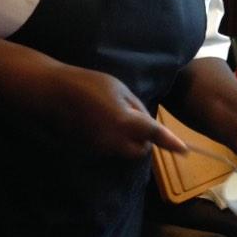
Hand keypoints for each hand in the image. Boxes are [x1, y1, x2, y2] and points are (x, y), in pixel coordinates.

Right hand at [34, 66, 183, 159]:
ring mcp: (100, 149)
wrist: (52, 94)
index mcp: (126, 122)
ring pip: (124, 152)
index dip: (171, 143)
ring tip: (115, 118)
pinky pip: (109, 150)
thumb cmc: (87, 84)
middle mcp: (115, 141)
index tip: (184, 150)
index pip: (155, 135)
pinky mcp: (88, 151)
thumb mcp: (119, 88)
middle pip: (140, 151)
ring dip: (128, 142)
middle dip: (145, 141)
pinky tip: (102, 123)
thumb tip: (145, 122)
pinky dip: (112, 142)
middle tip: (138, 121)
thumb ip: (136, 107)